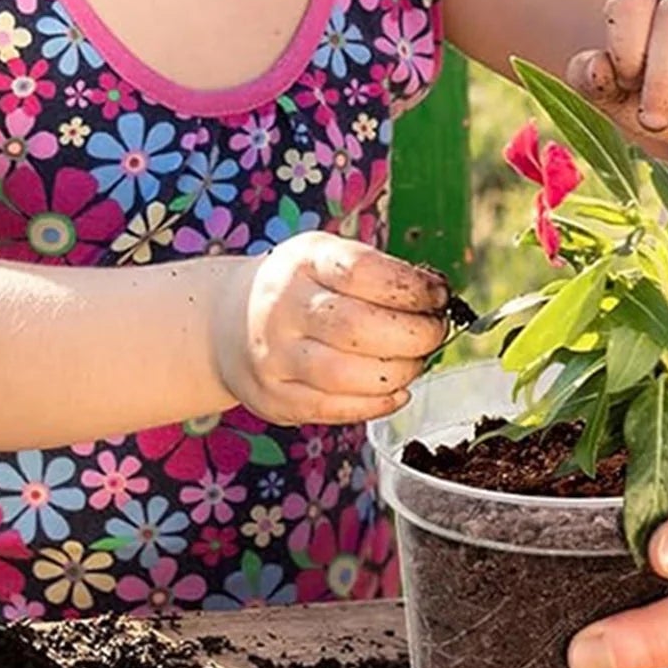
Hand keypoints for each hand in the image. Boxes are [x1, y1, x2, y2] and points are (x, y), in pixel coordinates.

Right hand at [214, 231, 450, 425]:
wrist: (228, 320)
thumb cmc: (302, 287)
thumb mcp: (328, 258)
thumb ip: (379, 275)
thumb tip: (438, 301)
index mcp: (303, 262)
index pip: (361, 272)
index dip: (409, 287)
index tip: (437, 295)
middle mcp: (283, 308)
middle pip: (357, 328)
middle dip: (414, 335)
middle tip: (434, 333)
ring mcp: (275, 357)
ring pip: (345, 375)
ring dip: (398, 373)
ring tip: (415, 362)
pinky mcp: (276, 398)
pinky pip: (333, 409)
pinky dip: (376, 404)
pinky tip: (396, 390)